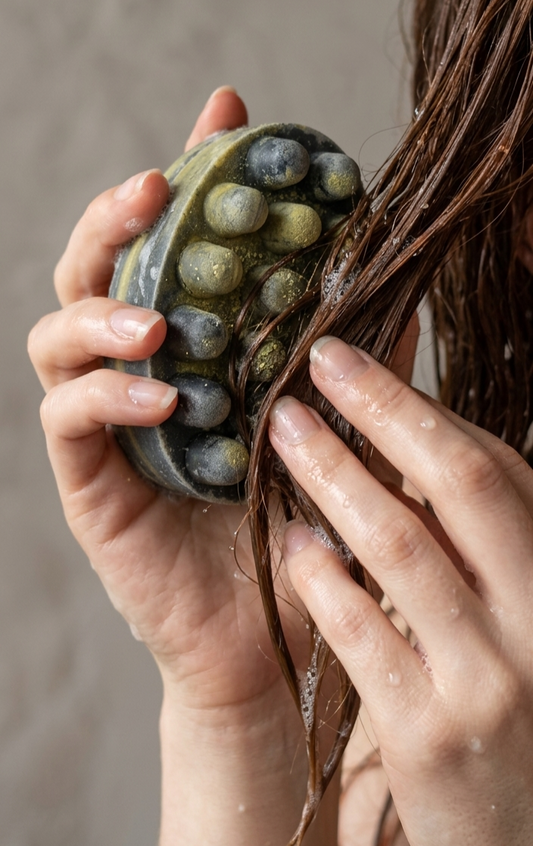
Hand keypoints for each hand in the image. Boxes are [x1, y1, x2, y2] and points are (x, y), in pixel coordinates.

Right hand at [29, 87, 338, 845]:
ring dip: (102, 310)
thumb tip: (388, 274)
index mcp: (191, 344)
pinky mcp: (87, 481)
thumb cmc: (301, 520)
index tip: (226, 111)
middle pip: (93, 269)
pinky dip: (108, 397)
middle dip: (116, 218)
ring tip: (154, 320)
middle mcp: (136, 370)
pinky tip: (163, 397)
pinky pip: (68, 419)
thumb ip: (352, 355)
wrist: (274, 627)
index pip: (175, 242)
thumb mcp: (336, 419)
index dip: (192, 168)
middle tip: (155, 187)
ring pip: (58, 334)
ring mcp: (103, 422)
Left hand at [269, 336, 532, 844]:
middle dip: (384, 411)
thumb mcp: (516, 609)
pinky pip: (361, 632)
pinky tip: (289, 544)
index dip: (421, 407)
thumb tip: (408, 441)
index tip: (357, 361)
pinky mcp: (428, 736)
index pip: (494, 467)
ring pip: (400, 547)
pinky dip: (320, 578)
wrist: (522, 835)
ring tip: (283, 432)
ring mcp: (488, 679)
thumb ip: (477, 537)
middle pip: (459, 485)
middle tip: (318, 362)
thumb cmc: (513, 701)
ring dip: (333, 477)